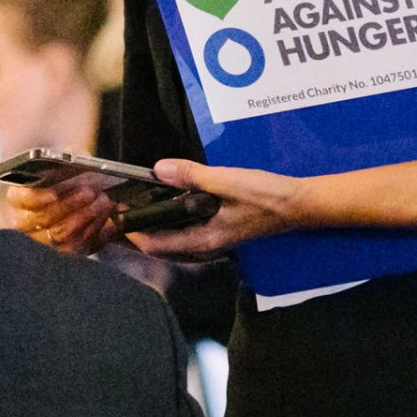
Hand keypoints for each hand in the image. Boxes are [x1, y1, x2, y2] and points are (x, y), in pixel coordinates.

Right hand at [1, 171, 120, 254]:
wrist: (78, 193)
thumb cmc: (68, 176)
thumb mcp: (67, 160)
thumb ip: (70, 156)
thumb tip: (82, 160)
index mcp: (19, 198)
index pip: (20, 198)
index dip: (35, 198)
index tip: (53, 195)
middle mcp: (25, 223)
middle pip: (43, 219)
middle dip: (69, 205)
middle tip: (90, 193)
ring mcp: (43, 242)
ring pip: (60, 237)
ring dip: (86, 219)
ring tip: (103, 203)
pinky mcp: (64, 254)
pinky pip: (77, 250)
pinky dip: (95, 234)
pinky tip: (108, 222)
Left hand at [126, 159, 304, 258]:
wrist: (300, 205)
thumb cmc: (266, 196)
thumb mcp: (226, 181)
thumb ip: (192, 176)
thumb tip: (159, 169)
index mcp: (204, 240)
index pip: (155, 245)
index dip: (132, 233)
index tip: (116, 215)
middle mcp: (206, 246)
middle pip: (161, 246)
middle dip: (138, 230)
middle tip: (119, 210)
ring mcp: (214, 241)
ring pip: (174, 240)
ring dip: (155, 226)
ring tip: (137, 206)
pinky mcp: (221, 231)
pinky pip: (187, 231)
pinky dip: (173, 221)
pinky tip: (170, 204)